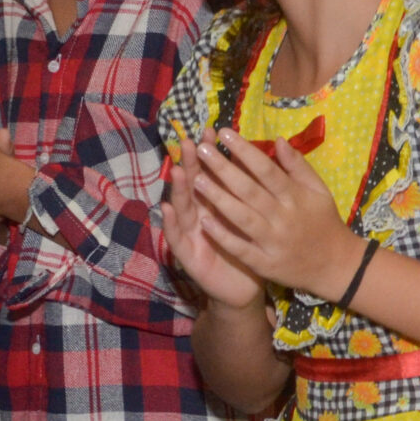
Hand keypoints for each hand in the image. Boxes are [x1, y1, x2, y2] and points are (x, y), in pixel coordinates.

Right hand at [160, 148, 263, 309]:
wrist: (244, 288)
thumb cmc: (249, 248)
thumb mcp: (251, 217)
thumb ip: (250, 189)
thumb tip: (251, 157)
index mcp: (217, 204)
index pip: (213, 175)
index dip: (212, 155)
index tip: (213, 132)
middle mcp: (200, 215)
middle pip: (194, 186)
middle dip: (191, 165)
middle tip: (189, 143)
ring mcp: (191, 234)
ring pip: (183, 208)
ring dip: (179, 189)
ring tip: (177, 169)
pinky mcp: (187, 256)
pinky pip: (177, 239)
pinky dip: (172, 223)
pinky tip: (167, 208)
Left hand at [185, 132, 354, 296]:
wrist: (336, 266)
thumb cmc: (324, 222)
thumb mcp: (319, 190)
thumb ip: (298, 166)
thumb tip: (278, 139)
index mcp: (296, 197)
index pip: (266, 169)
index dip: (244, 150)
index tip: (224, 133)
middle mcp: (283, 217)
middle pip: (249, 190)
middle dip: (224, 169)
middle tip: (201, 150)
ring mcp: (273, 242)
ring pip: (242, 217)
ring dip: (218, 198)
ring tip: (196, 179)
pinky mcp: (265, 264)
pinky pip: (240, 248)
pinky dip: (222, 236)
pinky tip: (203, 221)